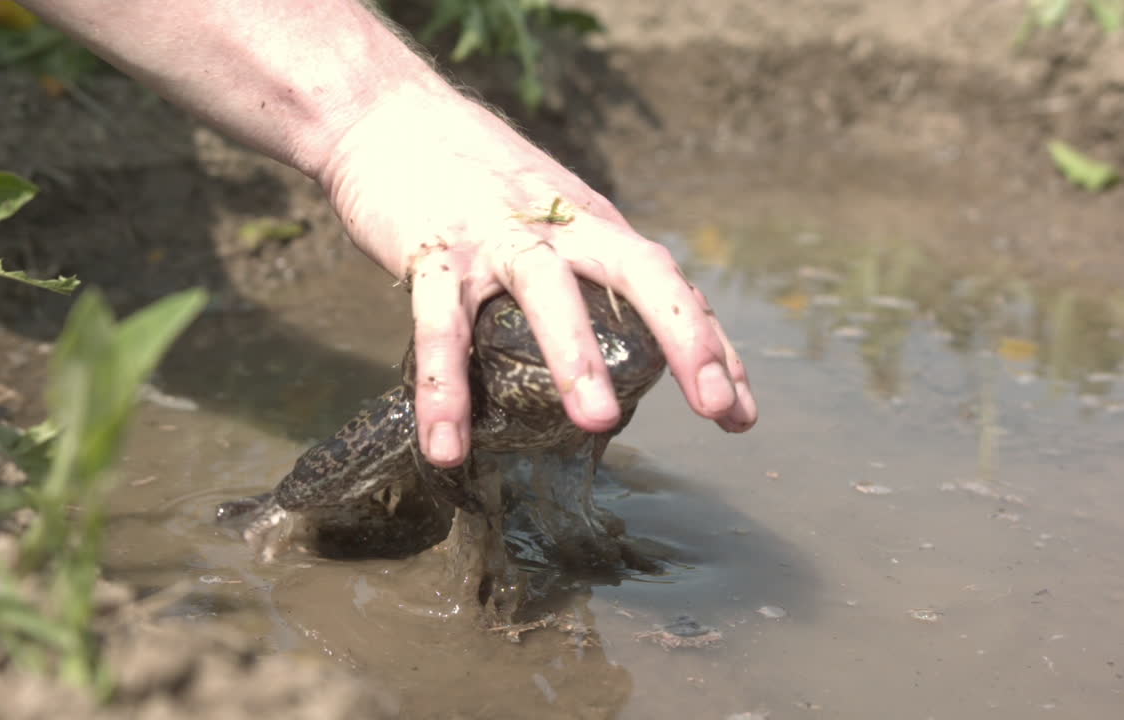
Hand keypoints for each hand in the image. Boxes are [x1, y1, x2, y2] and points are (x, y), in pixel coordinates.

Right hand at [319, 90, 756, 467]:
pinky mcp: (430, 249)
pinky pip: (438, 324)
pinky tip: (448, 446)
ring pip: (545, 290)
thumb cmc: (476, 177)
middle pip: (639, 271)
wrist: (385, 113)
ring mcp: (494, 234)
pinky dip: (445, 388)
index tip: (739, 412)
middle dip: (686, 338)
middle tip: (715, 406)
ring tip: (598, 422)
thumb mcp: (550, 211)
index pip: (669, 281)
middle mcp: (557, 225)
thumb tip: (635, 339)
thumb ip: (587, 266)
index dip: (710, 344)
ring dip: (575, 354)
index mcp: (592, 222)